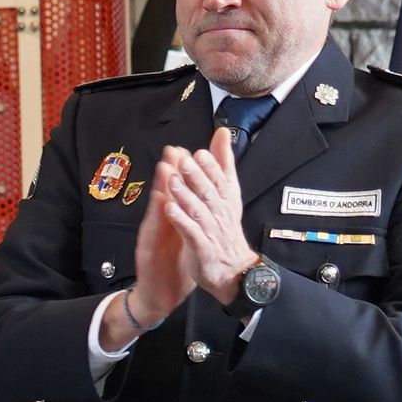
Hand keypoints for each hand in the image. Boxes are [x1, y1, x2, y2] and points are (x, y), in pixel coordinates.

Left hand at [153, 126, 257, 306]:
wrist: (232, 269)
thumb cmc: (225, 227)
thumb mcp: (228, 192)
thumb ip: (223, 163)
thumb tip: (222, 133)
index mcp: (226, 198)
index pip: (220, 179)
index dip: (211, 166)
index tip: (199, 153)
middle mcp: (220, 213)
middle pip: (208, 192)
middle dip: (196, 177)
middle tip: (183, 162)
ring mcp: (211, 230)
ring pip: (198, 210)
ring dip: (185, 195)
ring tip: (172, 182)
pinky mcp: (201, 247)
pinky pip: (190, 232)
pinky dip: (180, 220)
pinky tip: (169, 209)